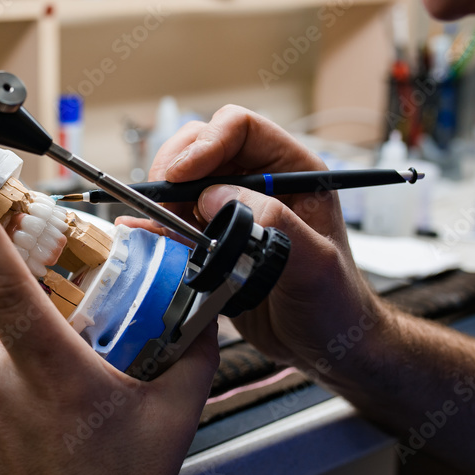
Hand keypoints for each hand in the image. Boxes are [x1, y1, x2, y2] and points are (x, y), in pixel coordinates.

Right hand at [121, 106, 379, 373]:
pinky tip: (138, 231)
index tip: (180, 175)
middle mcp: (258, 183)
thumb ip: (273, 223)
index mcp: (292, 171)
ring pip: (182, 181)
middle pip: (202, 146)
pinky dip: (154, 223)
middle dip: (175, 169)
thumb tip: (215, 198)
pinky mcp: (211, 239)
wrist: (324, 345)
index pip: (240, 128)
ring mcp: (231, 210)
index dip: (205, 144)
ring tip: (156, 224)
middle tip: (161, 202)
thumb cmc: (335, 303)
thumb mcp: (315, 263)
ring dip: (162, 198)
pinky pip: (174, 218)